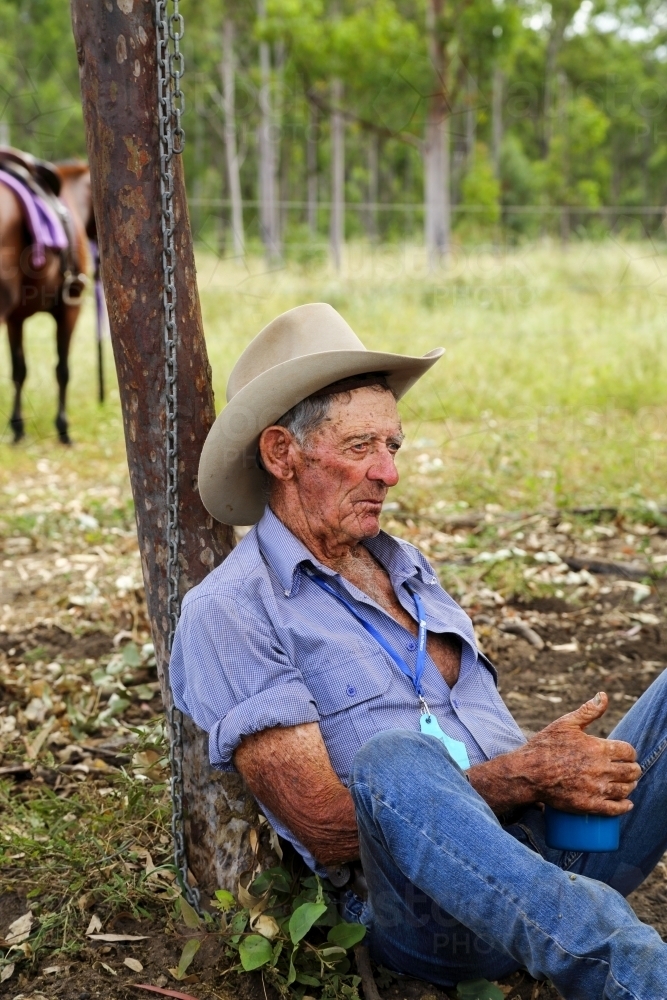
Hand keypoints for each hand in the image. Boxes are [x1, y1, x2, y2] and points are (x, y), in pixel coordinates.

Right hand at [514, 692, 640, 814]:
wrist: (528, 772)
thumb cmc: (545, 745)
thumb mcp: (565, 723)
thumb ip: (588, 710)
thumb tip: (603, 696)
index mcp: (598, 747)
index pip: (628, 751)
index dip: (630, 753)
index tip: (626, 755)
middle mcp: (600, 769)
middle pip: (631, 771)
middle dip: (633, 769)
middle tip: (630, 770)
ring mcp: (595, 788)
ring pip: (625, 789)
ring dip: (630, 786)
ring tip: (627, 784)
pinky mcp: (589, 804)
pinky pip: (615, 808)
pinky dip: (625, 806)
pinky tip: (626, 803)